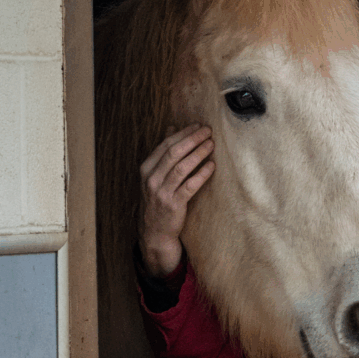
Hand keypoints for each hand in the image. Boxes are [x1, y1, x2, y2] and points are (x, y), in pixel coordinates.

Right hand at [139, 124, 214, 277]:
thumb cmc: (158, 198)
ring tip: (211, 144)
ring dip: (198, 153)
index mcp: (146, 169)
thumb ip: (163, 152)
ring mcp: (162, 192)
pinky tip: (212, 165)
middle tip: (208, 131)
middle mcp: (152, 179)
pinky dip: (202, 174)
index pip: (165, 145)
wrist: (155, 231)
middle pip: (174, 153)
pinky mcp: (174, 204)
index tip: (198, 125)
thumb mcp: (155, 175)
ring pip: (182, 168)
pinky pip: (190, 186)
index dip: (183, 133)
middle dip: (192, 139)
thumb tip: (172, 127)